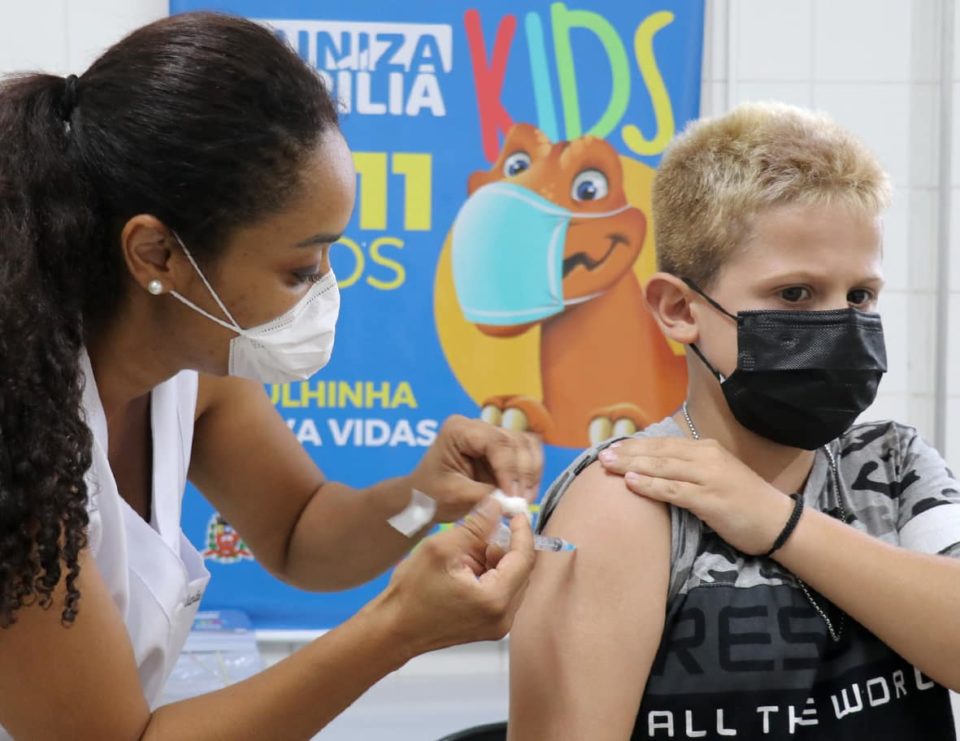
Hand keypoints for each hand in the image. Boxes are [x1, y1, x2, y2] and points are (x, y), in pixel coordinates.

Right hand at [376, 498, 534, 654]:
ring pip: (511, 580)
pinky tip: (465, 567)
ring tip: (466, 552)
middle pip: (521, 570)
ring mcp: (497, 626)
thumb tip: (496, 506)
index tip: (515, 512)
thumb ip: (475, 526)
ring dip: (495, 560)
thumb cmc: (411, 594)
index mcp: (495, 599)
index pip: (525, 558)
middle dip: (505, 546)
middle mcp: (503, 617)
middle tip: (482, 531)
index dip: (521, 531)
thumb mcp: (441, 549)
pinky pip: (501, 593)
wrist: (392, 631)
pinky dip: (489, 575)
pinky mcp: (489, 627)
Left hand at [410, 415, 543, 522]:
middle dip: (522, 473)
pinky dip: (531, 472)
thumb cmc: (431, 495)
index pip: (495, 442)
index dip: (509, 468)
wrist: (422, 499)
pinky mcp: (501, 448)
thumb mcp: (455, 496)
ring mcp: (490, 434)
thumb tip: (515, 501)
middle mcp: (477, 426)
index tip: (514, 496)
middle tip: (523, 502)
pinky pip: (526, 452)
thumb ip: (485, 496)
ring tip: (526, 499)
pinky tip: (527, 492)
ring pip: (526, 444)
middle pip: (514, 441)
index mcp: (458, 430)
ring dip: (530, 472)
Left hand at [597, 437, 793, 554]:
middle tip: (600, 455)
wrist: (779, 522)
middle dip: (627, 453)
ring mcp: (708, 477)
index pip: (663, 443)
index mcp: (706, 449)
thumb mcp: (716, 477)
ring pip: (662, 467)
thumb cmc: (745, 502)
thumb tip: (657, 469)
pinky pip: (673, 490)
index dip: (636, 445)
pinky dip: (650, 485)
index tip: (612, 447)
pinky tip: (631, 482)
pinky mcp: (710, 499)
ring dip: (632, 465)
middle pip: (658, 452)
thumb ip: (690, 469)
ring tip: (607, 465)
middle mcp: (706, 457)